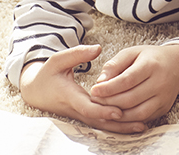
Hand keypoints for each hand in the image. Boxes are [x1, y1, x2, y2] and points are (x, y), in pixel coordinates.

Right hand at [19, 44, 146, 133]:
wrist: (36, 91)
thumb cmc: (48, 73)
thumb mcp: (58, 60)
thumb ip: (77, 54)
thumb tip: (97, 49)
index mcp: (69, 96)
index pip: (87, 108)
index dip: (103, 111)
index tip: (119, 111)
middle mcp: (76, 109)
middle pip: (99, 121)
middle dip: (119, 124)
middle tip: (140, 123)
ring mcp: (81, 115)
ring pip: (102, 126)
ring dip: (121, 128)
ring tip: (142, 127)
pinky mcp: (86, 116)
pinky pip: (102, 124)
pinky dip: (117, 126)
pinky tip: (134, 125)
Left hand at [89, 44, 178, 123]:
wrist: (177, 65)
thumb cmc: (150, 58)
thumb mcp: (132, 52)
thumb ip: (115, 64)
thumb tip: (100, 81)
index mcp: (151, 65)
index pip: (128, 80)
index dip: (109, 88)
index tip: (94, 90)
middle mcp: (160, 83)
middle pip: (131, 99)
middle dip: (109, 103)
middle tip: (95, 101)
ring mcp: (163, 98)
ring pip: (137, 114)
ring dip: (117, 115)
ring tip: (103, 109)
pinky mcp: (164, 108)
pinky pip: (143, 119)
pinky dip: (127, 120)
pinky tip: (116, 114)